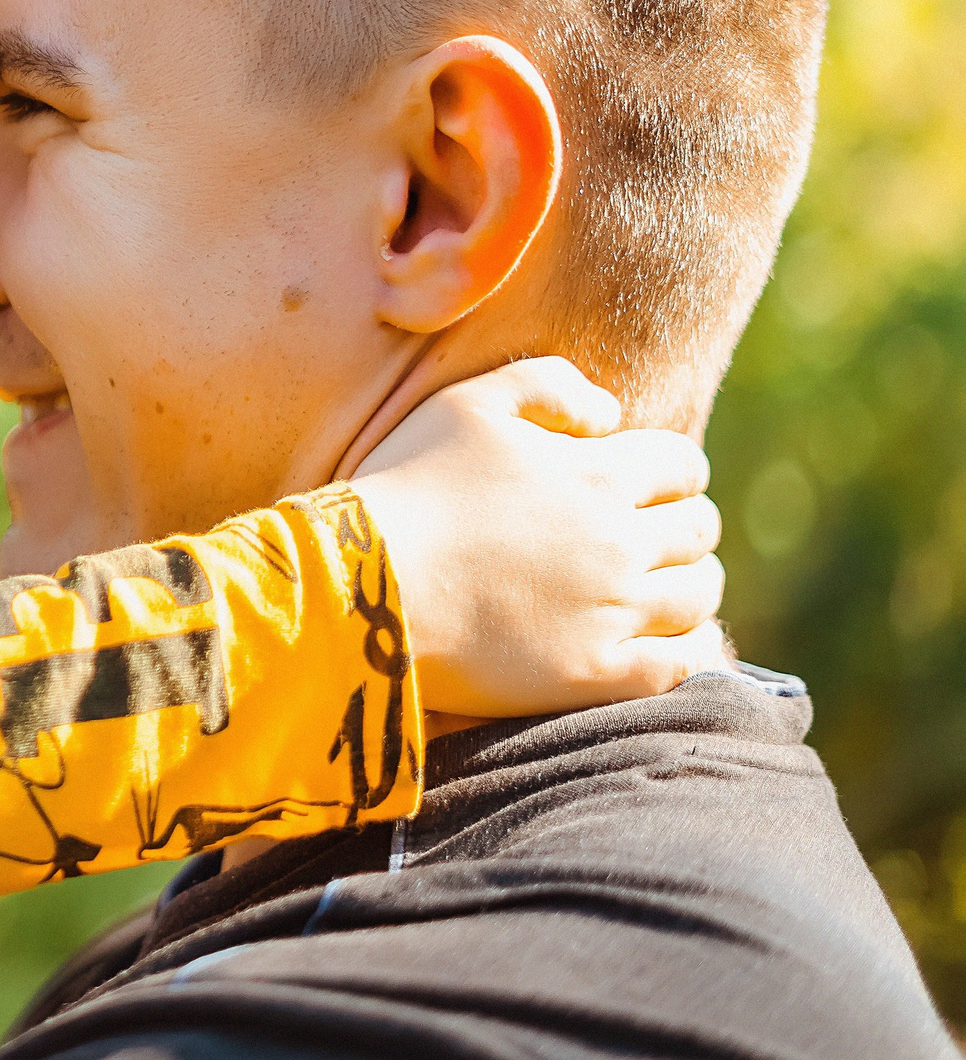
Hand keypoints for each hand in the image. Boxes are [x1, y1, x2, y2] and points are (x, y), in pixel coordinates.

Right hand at [353, 357, 725, 719]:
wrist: (360, 584)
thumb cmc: (405, 485)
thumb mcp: (467, 403)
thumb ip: (549, 385)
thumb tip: (611, 414)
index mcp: (597, 473)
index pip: (681, 463)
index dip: (671, 468)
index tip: (646, 480)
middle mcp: (620, 542)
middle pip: (698, 528)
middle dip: (682, 522)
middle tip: (648, 533)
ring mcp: (613, 612)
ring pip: (699, 594)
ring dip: (690, 581)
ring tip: (660, 585)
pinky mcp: (595, 674)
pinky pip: (682, 665)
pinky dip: (693, 649)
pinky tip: (674, 642)